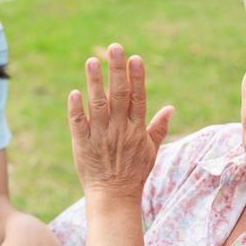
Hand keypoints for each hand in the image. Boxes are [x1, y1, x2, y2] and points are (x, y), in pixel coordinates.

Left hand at [67, 43, 173, 200]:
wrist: (113, 197)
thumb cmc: (134, 173)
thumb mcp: (151, 151)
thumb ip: (158, 127)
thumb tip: (171, 108)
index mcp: (136, 129)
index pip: (138, 98)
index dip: (137, 78)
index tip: (135, 58)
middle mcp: (118, 130)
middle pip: (118, 95)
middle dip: (117, 71)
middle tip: (114, 48)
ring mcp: (99, 136)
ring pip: (97, 105)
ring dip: (94, 82)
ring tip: (91, 61)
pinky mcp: (82, 144)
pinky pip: (78, 123)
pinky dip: (76, 109)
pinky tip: (74, 92)